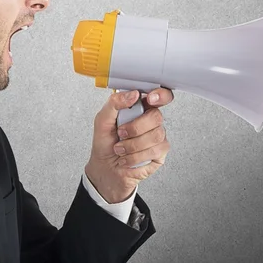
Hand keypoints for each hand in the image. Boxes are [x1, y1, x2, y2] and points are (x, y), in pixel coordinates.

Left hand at [84, 88, 172, 203]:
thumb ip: (114, 103)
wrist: (105, 168)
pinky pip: (155, 151)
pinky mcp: (160, 153)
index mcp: (139, 108)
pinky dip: (136, 157)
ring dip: (132, 145)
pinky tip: (128, 158)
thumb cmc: (105, 143)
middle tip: (121, 133)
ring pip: (156, 135)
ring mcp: (157, 136)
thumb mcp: (102, 120)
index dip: (160, 95)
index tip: (150, 98)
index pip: (159, 95)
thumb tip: (132, 94)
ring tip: (120, 149)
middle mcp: (150, 121)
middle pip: (156, 116)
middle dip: (135, 128)